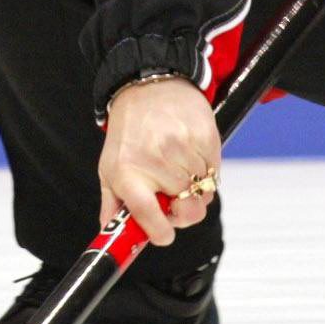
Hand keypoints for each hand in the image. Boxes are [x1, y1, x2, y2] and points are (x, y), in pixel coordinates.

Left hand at [98, 75, 220, 247]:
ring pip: (203, 192)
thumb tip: (112, 237)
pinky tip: (190, 153)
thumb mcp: (110, 168)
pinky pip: (214, 171)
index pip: (149, 217)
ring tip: (178, 166)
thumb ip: (113, 206)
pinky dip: (206, 169)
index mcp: (127, 173)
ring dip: (196, 188)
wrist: (149, 86)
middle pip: (187, 211)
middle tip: (175, 199)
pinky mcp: (204, 136)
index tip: (164, 234)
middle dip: (184, 211)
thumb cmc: (129, 132)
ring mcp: (181, 148)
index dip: (161, 233)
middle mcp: (154, 161)